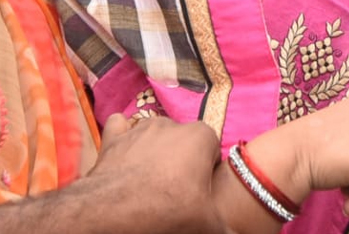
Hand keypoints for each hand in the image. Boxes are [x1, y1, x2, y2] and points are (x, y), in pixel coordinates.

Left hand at [89, 114, 224, 233]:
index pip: (212, 149)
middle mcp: (173, 124)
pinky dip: (122, 138)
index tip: (199, 191)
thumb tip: (234, 233)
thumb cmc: (168, 210)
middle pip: (183, 142)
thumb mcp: (206, 222)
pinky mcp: (114, 136)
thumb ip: (224, 224)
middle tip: (176, 191)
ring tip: (149, 183)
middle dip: (181, 161)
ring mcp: (141, 127)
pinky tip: (124, 156)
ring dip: (154, 152)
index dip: (206, 171)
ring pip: (154, 135)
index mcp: (201, 137)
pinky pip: (120, 127)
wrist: (116, 212)